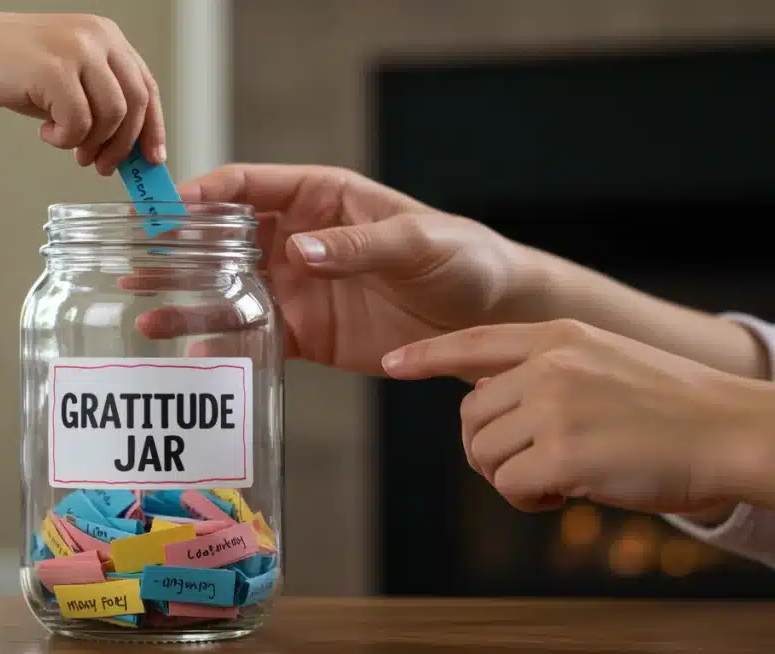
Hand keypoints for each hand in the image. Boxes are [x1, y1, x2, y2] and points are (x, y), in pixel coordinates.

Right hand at [0, 12, 164, 173]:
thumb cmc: (13, 66)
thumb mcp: (68, 80)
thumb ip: (99, 104)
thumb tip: (124, 147)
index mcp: (106, 37)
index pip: (146, 85)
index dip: (153, 126)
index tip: (152, 157)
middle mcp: (98, 38)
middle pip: (136, 103)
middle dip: (122, 145)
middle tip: (103, 165)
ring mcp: (78, 50)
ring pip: (111, 115)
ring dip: (91, 143)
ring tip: (68, 146)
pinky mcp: (56, 70)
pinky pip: (78, 122)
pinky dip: (65, 138)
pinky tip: (46, 133)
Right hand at [134, 164, 540, 373]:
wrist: (489, 319)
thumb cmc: (461, 258)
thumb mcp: (417, 241)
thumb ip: (358, 245)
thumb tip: (301, 251)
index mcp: (321, 198)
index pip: (250, 187)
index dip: (205, 195)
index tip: (169, 211)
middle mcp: (298, 240)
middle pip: (224, 240)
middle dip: (179, 251)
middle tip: (137, 263)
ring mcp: (297, 287)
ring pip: (229, 291)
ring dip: (189, 301)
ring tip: (147, 313)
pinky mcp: (305, 332)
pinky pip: (254, 336)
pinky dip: (223, 346)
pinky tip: (192, 355)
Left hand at [381, 319, 774, 514]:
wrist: (733, 430)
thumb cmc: (674, 409)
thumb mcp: (604, 363)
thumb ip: (546, 372)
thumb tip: (489, 398)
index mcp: (559, 336)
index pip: (473, 340)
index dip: (427, 353)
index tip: (392, 361)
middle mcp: (549, 364)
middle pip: (469, 414)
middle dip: (487, 449)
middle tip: (532, 467)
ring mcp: (555, 406)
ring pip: (483, 452)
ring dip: (510, 477)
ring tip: (557, 480)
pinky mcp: (563, 453)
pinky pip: (508, 485)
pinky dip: (528, 500)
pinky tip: (565, 496)